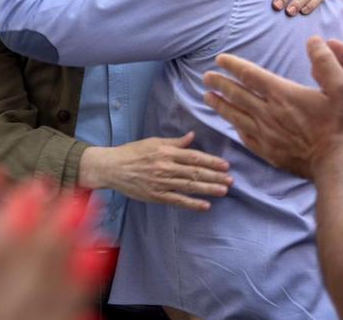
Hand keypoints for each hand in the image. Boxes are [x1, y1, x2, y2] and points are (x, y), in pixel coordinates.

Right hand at [79, 132, 231, 210]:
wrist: (112, 168)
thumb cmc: (132, 152)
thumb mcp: (153, 142)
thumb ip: (174, 142)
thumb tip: (192, 137)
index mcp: (166, 152)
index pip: (193, 157)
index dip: (211, 161)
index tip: (225, 165)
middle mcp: (166, 167)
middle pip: (195, 173)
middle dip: (214, 176)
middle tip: (230, 180)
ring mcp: (161, 183)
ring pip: (189, 186)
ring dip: (208, 189)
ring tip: (223, 191)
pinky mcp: (156, 196)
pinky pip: (177, 201)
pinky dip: (192, 204)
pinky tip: (205, 206)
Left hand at [202, 37, 342, 179]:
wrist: (337, 163)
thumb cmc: (341, 124)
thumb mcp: (342, 87)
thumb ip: (326, 61)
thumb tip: (313, 40)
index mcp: (282, 94)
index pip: (250, 75)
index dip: (233, 65)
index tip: (219, 59)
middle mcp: (268, 113)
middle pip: (236, 94)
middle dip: (219, 83)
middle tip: (206, 77)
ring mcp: (266, 134)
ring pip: (235, 116)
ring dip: (220, 105)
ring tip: (207, 97)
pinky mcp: (268, 152)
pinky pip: (244, 137)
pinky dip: (234, 127)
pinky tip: (231, 125)